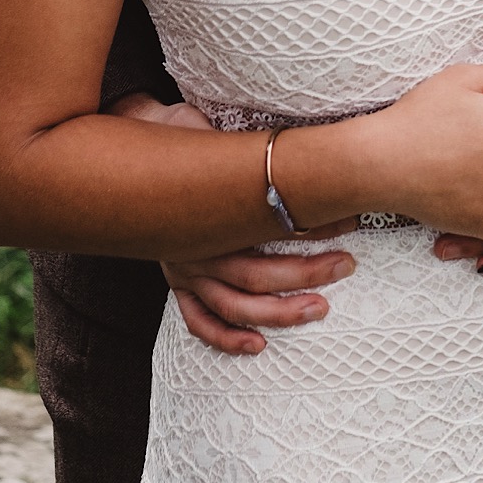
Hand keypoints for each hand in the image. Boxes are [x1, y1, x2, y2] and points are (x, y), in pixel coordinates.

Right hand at [107, 94, 358, 356]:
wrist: (133, 146)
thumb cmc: (185, 138)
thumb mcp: (217, 137)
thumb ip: (248, 150)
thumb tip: (300, 143)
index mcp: (211, 209)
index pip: (269, 223)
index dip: (312, 224)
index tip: (348, 218)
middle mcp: (196, 245)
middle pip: (255, 273)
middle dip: (305, 272)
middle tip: (345, 264)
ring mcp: (185, 268)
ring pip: (233, 304)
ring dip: (278, 312)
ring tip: (318, 308)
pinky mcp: (177, 282)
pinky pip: (199, 320)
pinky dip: (227, 337)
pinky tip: (258, 345)